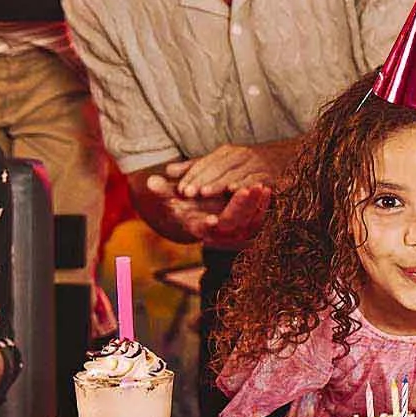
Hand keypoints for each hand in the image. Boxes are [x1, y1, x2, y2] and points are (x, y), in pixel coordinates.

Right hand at [146, 178, 272, 246]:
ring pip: (248, 222)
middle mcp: (218, 234)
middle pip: (230, 224)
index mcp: (198, 228)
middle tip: (246, 189)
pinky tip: (266, 187)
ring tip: (260, 185)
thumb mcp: (173, 196)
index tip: (212, 219)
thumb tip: (149, 182)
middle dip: (239, 208)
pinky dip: (263, 204)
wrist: (203, 210)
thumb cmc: (186, 202)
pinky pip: (259, 217)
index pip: (202, 230)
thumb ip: (163, 190)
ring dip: (255, 205)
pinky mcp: (249, 226)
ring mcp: (235, 232)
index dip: (206, 226)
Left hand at [167, 143, 290, 198]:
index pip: (205, 164)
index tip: (179, 189)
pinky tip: (234, 192)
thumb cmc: (246, 168)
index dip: (192, 176)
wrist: (285, 160)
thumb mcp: (219, 166)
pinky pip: (255, 179)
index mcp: (226, 153)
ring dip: (219, 183)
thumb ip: (195, 169)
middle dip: (202, 180)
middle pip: (217, 167)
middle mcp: (240, 155)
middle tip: (188, 193)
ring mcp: (255, 163)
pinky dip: (244, 185)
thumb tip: (168, 170)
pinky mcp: (269, 174)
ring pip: (233, 173)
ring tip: (205, 193)